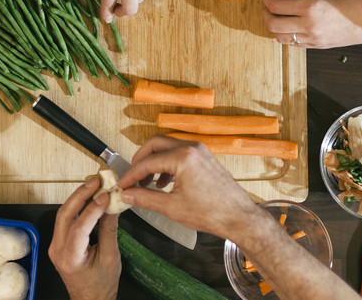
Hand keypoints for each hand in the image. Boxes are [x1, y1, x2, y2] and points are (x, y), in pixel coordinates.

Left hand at [49, 176, 120, 299]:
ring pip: (64, 214)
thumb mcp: (111, 258)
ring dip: (79, 198)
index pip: (79, 227)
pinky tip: (89, 198)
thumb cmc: (101, 285)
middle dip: (80, 194)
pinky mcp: (59, 242)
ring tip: (94, 185)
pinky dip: (78, 207)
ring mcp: (55, 245)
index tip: (105, 195)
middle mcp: (57, 250)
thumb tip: (111, 206)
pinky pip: (66, 220)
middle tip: (96, 181)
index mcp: (70, 258)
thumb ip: (109, 231)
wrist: (90, 299)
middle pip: (65, 214)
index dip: (93, 209)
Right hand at [118, 136, 259, 238]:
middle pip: (155, 144)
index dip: (131, 174)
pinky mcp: (204, 156)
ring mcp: (199, 150)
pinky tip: (164, 183)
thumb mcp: (172, 207)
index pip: (147, 162)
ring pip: (167, 147)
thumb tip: (128, 194)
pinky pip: (179, 153)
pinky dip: (167, 164)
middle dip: (140, 160)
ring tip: (147, 183)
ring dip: (154, 162)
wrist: (239, 217)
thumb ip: (146, 198)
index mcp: (182, 157)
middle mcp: (191, 148)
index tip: (122, 184)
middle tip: (132, 177)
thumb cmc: (212, 212)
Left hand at [262, 0, 361, 47]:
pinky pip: (294, 44)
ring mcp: (313, 39)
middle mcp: (309, 26)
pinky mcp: (318, 46)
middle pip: (273, 25)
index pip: (276, 6)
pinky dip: (287, 35)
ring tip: (278, 15)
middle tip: (269, 4)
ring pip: (281, 38)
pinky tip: (291, 25)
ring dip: (274, 27)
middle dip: (265, 13)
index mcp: (310, 7)